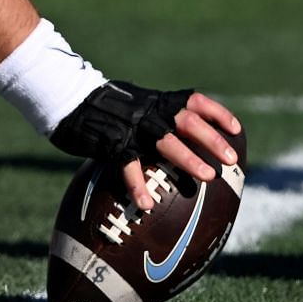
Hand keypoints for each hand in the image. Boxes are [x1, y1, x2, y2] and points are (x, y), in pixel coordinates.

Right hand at [51, 81, 242, 211]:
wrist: (64, 97)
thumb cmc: (100, 106)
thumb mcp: (132, 103)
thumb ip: (153, 116)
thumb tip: (176, 136)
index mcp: (156, 101)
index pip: (193, 101)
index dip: (217, 114)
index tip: (237, 130)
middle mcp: (148, 110)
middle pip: (186, 121)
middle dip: (211, 138)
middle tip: (230, 159)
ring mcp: (130, 126)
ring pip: (164, 141)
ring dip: (187, 158)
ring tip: (206, 176)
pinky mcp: (110, 142)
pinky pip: (127, 165)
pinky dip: (137, 184)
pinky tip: (146, 204)